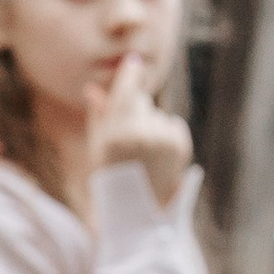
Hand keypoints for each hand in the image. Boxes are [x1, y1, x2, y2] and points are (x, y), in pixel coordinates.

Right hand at [89, 51, 191, 207]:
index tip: (133, 60)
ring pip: (156, 114)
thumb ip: (98, 116)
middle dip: (134, 110)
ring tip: (141, 154)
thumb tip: (93, 89)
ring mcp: (162, 140)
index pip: (126, 91)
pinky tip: (156, 155)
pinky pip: (172, 124)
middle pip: (141, 101)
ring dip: (150, 125)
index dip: (130, 72)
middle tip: (126, 137)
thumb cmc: (110, 179)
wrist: (137, 212)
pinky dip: (165, 134)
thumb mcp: (97, 148)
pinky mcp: (180, 145)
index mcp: (115, 134)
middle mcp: (140, 134)